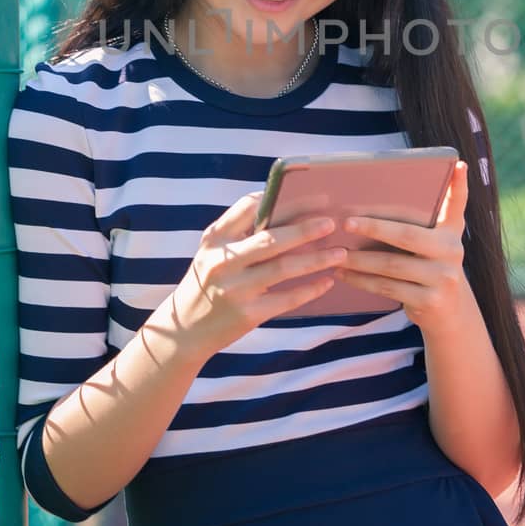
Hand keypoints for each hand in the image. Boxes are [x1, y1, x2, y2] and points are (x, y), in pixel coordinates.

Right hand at [167, 191, 347, 355]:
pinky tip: (327, 281)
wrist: (184, 330)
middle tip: (332, 222)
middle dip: (305, 229)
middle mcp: (223, 262)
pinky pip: (287, 299)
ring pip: (284, 268)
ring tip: (340, 252)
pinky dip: (310, 289)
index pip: (249, 208)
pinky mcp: (247, 315)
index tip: (310, 196)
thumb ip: (240, 234)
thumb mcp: (212, 253)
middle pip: (272, 239)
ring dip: (316, 259)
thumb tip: (286, 211)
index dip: (281, 200)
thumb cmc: (208, 283)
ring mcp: (235, 289)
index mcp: (214, 239)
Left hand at [336, 161, 470, 331]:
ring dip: (360, 260)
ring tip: (336, 254)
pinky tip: (344, 274)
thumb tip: (394, 191)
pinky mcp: (429, 301)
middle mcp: (452, 252)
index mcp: (451, 232)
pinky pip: (388, 288)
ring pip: (392, 265)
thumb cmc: (431, 268)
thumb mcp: (436, 243)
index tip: (457, 164)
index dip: (459, 185)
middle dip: (374, 228)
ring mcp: (443, 278)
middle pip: (408, 235)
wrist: (449, 313)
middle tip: (346, 223)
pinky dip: (363, 281)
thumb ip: (426, 220)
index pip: (457, 204)